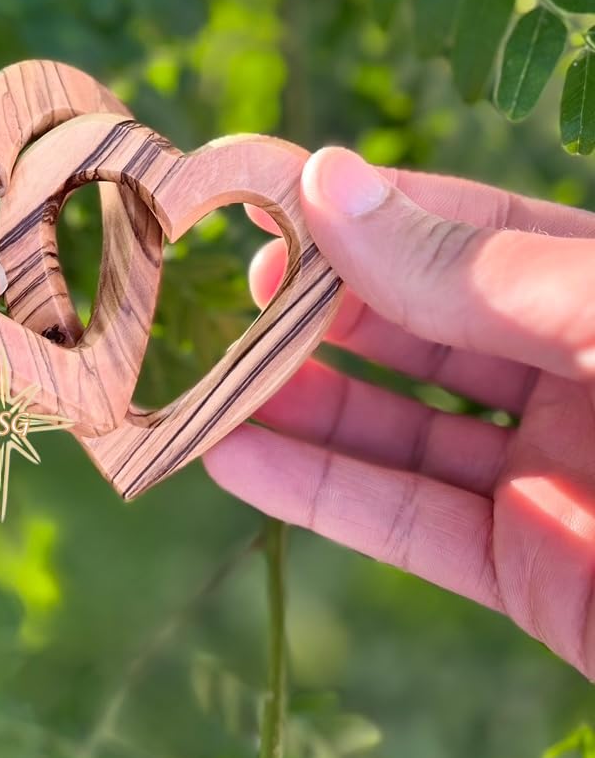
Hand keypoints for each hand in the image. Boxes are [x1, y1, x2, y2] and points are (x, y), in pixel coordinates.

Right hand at [204, 147, 594, 678]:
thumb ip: (482, 269)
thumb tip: (332, 185)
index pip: (463, 228)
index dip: (363, 213)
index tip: (262, 203)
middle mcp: (585, 372)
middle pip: (421, 326)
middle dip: (318, 308)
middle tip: (222, 294)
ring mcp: (559, 475)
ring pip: (402, 427)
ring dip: (299, 405)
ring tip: (200, 377)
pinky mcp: (536, 572)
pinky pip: (411, 525)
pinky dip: (322, 492)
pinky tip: (235, 457)